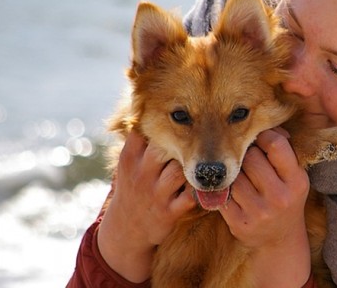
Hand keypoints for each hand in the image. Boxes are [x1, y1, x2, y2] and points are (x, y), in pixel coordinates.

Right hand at [97, 131, 196, 282]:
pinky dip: (202, 189)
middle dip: (182, 142)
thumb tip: (151, 106)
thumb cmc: (134, 187)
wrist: (126, 229)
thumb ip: (142, 139)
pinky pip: (191, 196)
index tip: (181, 117)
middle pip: (164, 148)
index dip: (164, 123)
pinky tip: (211, 182)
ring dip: (193, 166)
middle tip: (198, 138)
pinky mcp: (169, 212)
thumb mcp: (129, 163)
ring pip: (180, 171)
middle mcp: (141, 175)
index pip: (144, 132)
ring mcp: (155, 194)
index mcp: (130, 159)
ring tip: (204, 160)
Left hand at [219, 129, 311, 286]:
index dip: (264, 136)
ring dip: (234, 173)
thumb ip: (283, 152)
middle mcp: (280, 197)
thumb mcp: (294, 177)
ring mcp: (259, 212)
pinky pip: (223, 194)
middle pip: (251, 157)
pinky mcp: (239, 223)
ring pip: (234, 175)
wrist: (279, 240)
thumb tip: (263, 124)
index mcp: (297, 182)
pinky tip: (232, 192)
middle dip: (247, 154)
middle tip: (248, 159)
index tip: (260, 139)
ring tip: (242, 177)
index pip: (276, 145)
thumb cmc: (286, 198)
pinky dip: (224, 190)